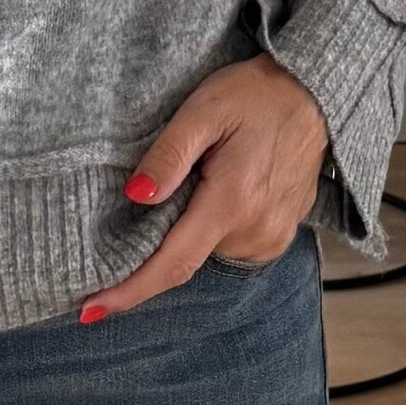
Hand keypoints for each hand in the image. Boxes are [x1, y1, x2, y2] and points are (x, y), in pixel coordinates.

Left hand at [79, 56, 328, 321]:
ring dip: (185, 232)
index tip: (91, 311)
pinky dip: (209, 229)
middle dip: (152, 247)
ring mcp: (272, 237)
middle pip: (184, 259)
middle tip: (140, 207)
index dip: (129, 291)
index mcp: (232, 202)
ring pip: (205, 252)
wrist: (314, 94)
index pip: (172, 263)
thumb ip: (168, 156)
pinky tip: (216, 192)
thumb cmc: (256, 96)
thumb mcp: (203, 111)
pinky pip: (228, 245)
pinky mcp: (278, 236)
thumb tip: (134, 197)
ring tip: (195, 181)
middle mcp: (256, 230)